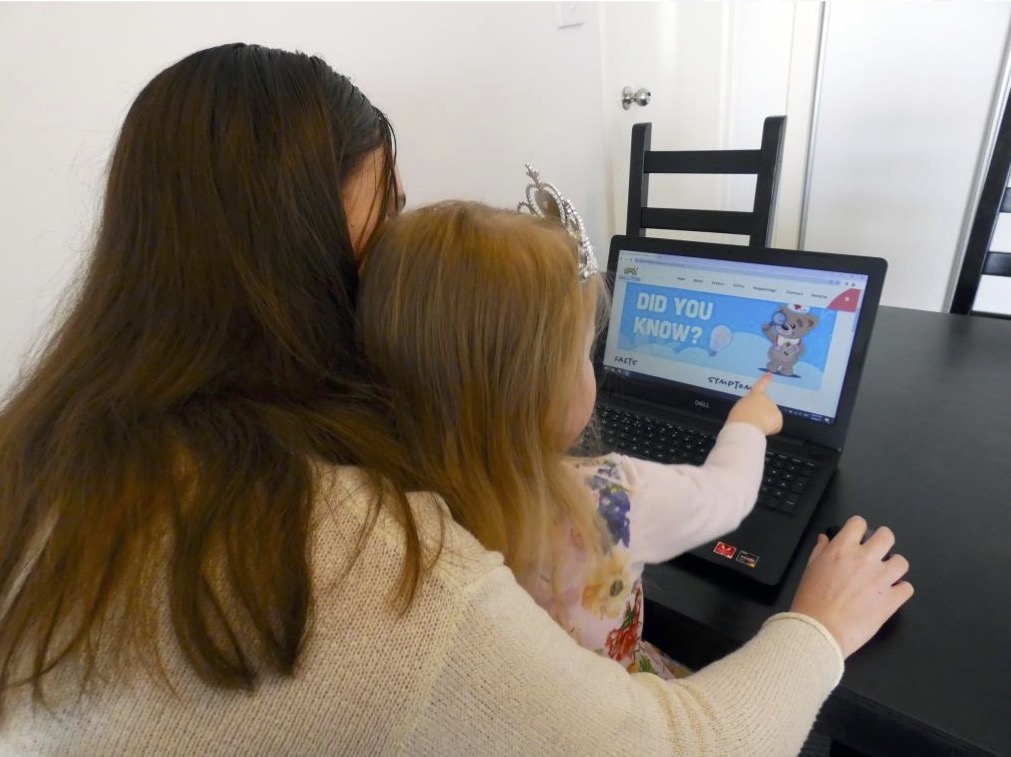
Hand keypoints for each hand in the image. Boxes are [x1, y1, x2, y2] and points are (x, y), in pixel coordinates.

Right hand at [726, 373, 782, 435]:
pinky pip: (775, 426)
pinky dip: (770, 430)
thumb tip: (752, 413)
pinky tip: (763, 430)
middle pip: (765, 407)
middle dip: (762, 414)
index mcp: (754, 395)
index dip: (765, 379)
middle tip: (753, 421)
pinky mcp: (779, 418)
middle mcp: (766, 398)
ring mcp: (773, 407)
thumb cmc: (739, 418)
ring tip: (756, 426)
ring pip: (770, 418)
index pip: (760, 385)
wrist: (747, 424)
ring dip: (765, 422)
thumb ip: (747, 407)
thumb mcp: (740, 408)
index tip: (770, 374)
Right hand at [789, 516, 913, 657]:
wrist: (820, 631)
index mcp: (842, 549)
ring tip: (885, 576)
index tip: (857, 537)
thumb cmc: (810, 601)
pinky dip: (900, 590)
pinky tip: (889, 595)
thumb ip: (820, 551)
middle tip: (877, 552)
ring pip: (902, 562)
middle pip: (887, 536)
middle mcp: (865, 559)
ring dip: (894, 567)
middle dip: (883, 541)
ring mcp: (881, 579)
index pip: (858, 523)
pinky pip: (907, 588)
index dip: (858, 529)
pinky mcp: (892, 600)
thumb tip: (825, 539)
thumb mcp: (810, 569)